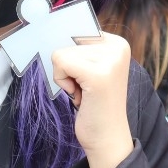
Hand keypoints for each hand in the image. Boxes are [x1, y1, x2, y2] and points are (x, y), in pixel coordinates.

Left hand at [49, 31, 133, 167]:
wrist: (107, 138)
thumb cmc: (94, 105)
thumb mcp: (89, 68)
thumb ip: (78, 48)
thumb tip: (48, 29)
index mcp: (118, 42)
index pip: (75, 30)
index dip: (71, 55)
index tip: (84, 76)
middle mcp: (118, 46)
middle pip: (67, 40)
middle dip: (68, 67)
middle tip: (85, 88)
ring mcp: (110, 59)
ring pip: (61, 53)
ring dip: (65, 77)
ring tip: (84, 92)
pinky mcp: (98, 74)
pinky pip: (60, 63)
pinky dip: (63, 82)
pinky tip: (80, 96)